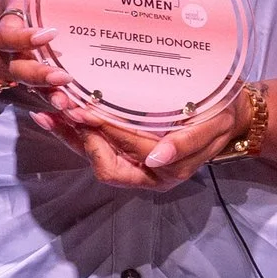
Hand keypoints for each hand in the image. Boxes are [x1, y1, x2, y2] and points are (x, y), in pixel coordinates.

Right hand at [0, 0, 71, 106]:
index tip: (47, 34)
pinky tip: (90, 118)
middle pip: (24, 70)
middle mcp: (15, 56)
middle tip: (63, 78)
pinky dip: (68, 114)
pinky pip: (53, 106)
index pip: (13, 34)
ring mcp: (26, 77)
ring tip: (80, 108)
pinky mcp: (41, 91)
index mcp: (10, 25)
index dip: (27, 37)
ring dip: (58, 102)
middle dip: (40, 76)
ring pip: (39, 94)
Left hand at [64, 82, 252, 193]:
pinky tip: (57, 112)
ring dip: (68, 132)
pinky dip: (74, 128)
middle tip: (57, 104)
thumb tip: (158, 158)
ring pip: (92, 153)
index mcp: (165, 173)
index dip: (102, 134)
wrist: (230, 113)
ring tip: (46, 110)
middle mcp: (144, 173)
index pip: (124, 156)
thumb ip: (188, 143)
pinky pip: (95, 142)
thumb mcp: (212, 127)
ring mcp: (133, 161)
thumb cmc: (223, 117)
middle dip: (76, 135)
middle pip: (100, 161)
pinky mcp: (126, 147)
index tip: (82, 110)